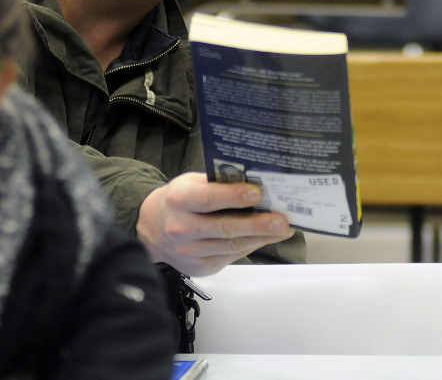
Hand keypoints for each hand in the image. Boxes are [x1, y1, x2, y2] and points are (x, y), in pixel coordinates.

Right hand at [137, 172, 294, 275]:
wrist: (152, 228)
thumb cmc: (180, 200)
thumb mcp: (192, 182)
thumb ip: (219, 183)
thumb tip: (257, 182)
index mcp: (178, 200)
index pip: (207, 199)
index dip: (233, 196)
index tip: (257, 193)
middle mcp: (180, 228)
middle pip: (224, 228)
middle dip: (257, 224)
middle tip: (281, 220)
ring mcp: (189, 252)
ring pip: (231, 246)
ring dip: (261, 238)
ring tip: (283, 229)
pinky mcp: (199, 267)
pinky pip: (231, 257)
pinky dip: (252, 246)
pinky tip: (267, 238)